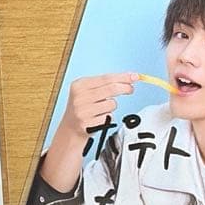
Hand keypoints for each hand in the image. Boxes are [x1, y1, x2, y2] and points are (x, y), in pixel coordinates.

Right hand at [39, 72, 137, 192]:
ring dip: (111, 106)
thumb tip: (130, 78)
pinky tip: (98, 118)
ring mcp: (82, 111)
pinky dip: (107, 117)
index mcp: (79, 85)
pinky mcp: (87, 124)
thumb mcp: (88, 91)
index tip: (135, 76)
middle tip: (131, 89)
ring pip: (112, 104)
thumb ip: (106, 83)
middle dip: (125, 88)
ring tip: (101, 109)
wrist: (70, 128)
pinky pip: (108, 117)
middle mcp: (79, 97)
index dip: (123, 77)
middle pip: (111, 89)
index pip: (106, 78)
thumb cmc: (84, 107)